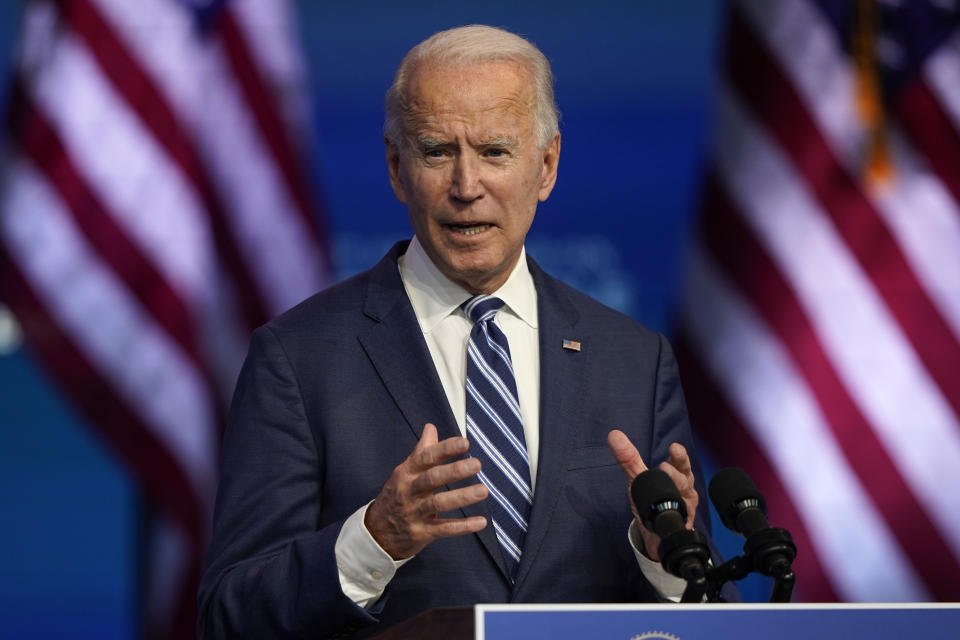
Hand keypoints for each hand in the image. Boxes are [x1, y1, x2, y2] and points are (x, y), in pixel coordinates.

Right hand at [365, 423, 488, 558]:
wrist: (376, 532)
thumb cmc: (397, 496)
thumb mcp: (405, 472)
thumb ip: (422, 451)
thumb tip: (431, 427)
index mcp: (406, 473)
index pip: (426, 457)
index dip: (445, 449)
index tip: (465, 443)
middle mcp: (409, 491)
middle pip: (432, 478)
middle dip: (454, 470)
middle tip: (476, 464)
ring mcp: (414, 513)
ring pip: (438, 503)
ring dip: (462, 496)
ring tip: (483, 490)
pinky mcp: (421, 533)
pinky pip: (443, 529)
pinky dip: (462, 526)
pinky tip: (481, 522)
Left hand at [607, 429, 698, 560]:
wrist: (659, 531)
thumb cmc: (653, 499)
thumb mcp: (640, 478)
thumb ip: (629, 459)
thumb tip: (614, 435)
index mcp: (677, 474)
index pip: (680, 462)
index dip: (678, 455)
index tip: (673, 448)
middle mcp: (685, 489)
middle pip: (685, 477)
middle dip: (676, 472)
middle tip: (665, 466)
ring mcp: (687, 507)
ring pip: (685, 496)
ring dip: (676, 488)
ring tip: (665, 481)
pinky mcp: (685, 524)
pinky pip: (683, 519)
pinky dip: (679, 515)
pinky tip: (674, 513)